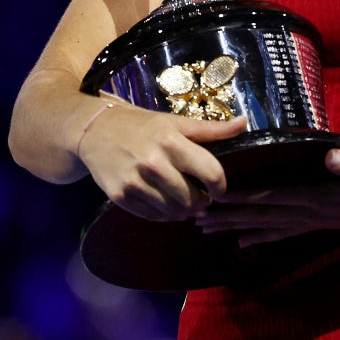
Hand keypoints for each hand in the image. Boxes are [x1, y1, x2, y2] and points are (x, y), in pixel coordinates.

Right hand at [78, 102, 248, 220]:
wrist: (95, 130)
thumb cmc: (142, 126)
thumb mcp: (176, 122)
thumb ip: (211, 129)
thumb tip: (244, 123)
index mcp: (172, 141)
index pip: (211, 173)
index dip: (221, 186)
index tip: (219, 189)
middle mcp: (154, 163)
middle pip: (193, 199)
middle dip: (202, 202)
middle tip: (201, 197)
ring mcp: (135, 182)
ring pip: (174, 212)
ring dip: (184, 211)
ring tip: (185, 201)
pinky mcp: (120, 196)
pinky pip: (153, 217)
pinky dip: (164, 215)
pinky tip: (166, 204)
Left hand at [194, 148, 339, 245]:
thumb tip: (330, 156)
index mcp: (315, 195)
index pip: (272, 195)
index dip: (244, 195)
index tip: (216, 194)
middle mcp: (307, 211)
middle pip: (260, 214)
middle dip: (227, 215)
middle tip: (195, 217)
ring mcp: (309, 220)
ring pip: (264, 225)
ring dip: (234, 227)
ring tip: (207, 230)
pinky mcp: (314, 223)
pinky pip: (280, 233)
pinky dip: (259, 237)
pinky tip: (242, 242)